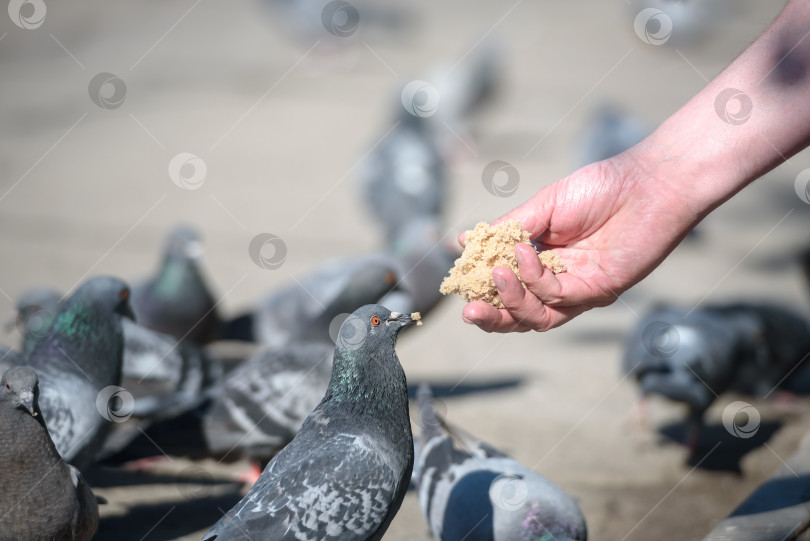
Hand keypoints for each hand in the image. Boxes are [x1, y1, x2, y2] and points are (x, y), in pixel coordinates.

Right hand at [461, 155, 697, 331]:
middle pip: (518, 314)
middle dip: (491, 315)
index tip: (459, 281)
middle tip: (468, 310)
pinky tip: (525, 253)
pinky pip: (558, 297)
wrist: (648, 184)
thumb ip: (508, 229)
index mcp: (542, 261)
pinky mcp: (598, 292)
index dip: (481, 289)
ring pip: (537, 317)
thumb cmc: (600, 189)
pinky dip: (536, 279)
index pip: (506, 287)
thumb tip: (465, 243)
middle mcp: (558, 281)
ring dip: (511, 302)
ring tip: (494, 276)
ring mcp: (578, 290)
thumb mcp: (542, 207)